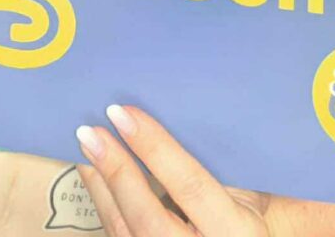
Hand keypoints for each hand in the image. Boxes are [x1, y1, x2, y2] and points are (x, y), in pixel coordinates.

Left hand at [76, 105, 269, 235]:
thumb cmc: (247, 221)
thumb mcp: (250, 196)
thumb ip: (219, 163)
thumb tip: (179, 110)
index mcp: (233, 230)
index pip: (189, 185)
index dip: (155, 148)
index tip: (123, 113)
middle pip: (148, 216)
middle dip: (116, 171)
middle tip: (90, 132)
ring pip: (125, 231)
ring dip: (100, 186)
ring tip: (84, 146)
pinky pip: (119, 236)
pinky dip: (102, 203)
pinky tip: (92, 174)